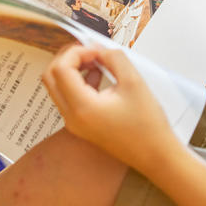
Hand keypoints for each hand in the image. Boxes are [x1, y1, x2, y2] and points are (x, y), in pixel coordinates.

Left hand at [43, 46, 178, 173]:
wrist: (155, 156)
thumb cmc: (147, 124)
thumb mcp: (133, 82)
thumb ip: (114, 58)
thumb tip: (99, 49)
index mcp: (81, 107)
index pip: (61, 69)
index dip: (77, 52)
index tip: (97, 50)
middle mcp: (71, 117)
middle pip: (51, 76)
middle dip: (69, 58)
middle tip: (91, 51)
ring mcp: (73, 123)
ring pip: (57, 86)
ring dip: (73, 69)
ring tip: (97, 61)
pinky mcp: (80, 125)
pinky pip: (68, 97)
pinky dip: (77, 82)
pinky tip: (99, 75)